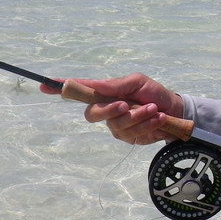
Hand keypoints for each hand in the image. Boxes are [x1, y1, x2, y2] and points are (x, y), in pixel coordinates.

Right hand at [39, 73, 183, 145]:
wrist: (176, 112)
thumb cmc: (154, 93)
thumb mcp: (137, 82)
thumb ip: (115, 85)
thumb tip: (95, 85)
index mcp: (105, 92)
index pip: (79, 90)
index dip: (60, 88)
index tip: (44, 85)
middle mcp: (106, 109)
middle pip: (92, 114)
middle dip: (110, 110)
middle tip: (128, 104)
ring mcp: (115, 125)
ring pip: (117, 124)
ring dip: (139, 116)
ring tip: (154, 109)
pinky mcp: (127, 137)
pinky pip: (131, 133)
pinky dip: (147, 124)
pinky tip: (158, 119)